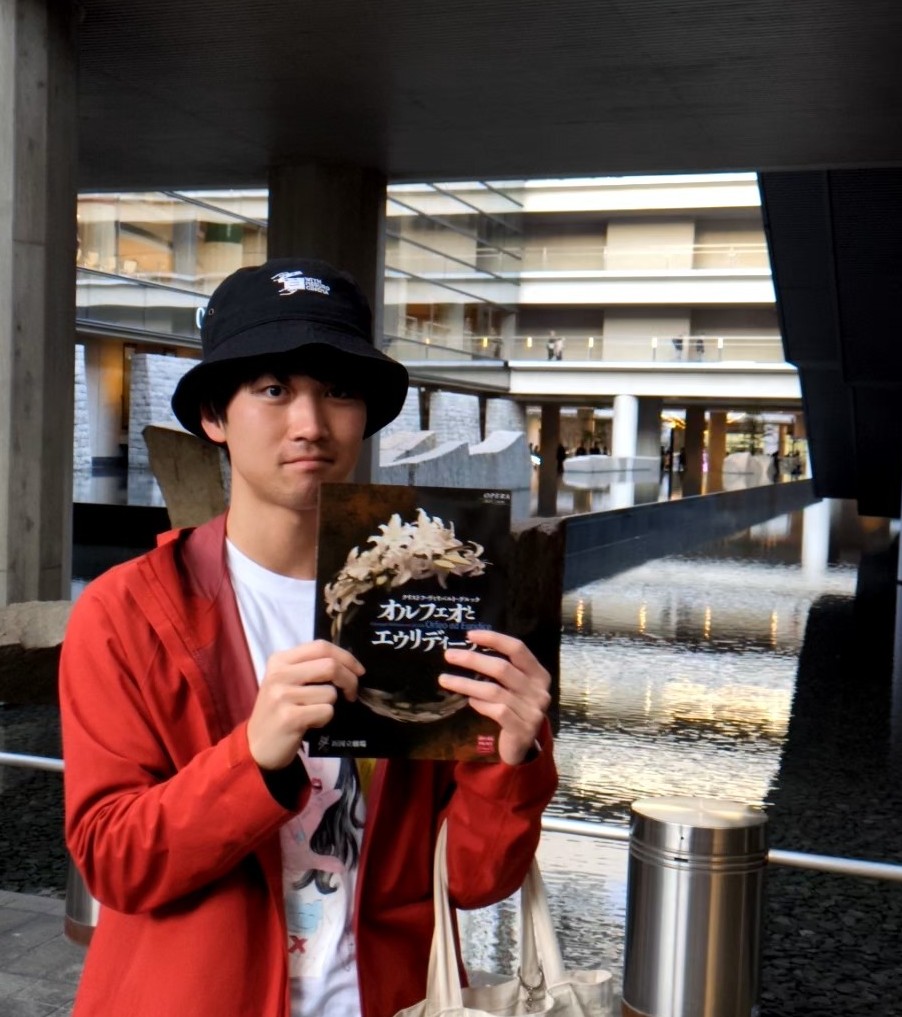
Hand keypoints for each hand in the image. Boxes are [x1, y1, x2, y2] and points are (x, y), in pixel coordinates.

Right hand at [247, 640, 362, 769]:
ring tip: (315, 712)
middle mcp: (279, 674)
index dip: (346, 657)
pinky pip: (326, 712)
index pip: (321, 646)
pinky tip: (310, 724)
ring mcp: (282, 695)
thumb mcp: (288, 682)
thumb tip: (350, 666)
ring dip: (331, 705)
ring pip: (330, 693)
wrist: (258, 746)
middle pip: (330, 666)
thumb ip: (311, 668)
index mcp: (280, 660)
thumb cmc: (279, 711)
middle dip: (349, 680)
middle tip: (351, 694)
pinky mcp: (289, 717)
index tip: (359, 670)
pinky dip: (325, 719)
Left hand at [438, 630, 550, 765]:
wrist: (522, 747)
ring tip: (444, 679)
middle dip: (472, 659)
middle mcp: (539, 691)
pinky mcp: (522, 729)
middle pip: (502, 668)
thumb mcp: (515, 688)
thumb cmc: (514, 710)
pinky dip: (479, 704)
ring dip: (466, 683)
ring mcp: (532, 711)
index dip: (494, 639)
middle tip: (449, 655)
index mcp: (539, 674)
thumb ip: (502, 671)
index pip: (518, 649)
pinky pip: (496, 711)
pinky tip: (469, 701)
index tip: (470, 635)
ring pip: (494, 691)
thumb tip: (467, 648)